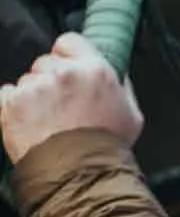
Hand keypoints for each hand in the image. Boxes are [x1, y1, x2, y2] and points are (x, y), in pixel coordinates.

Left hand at [0, 32, 143, 164]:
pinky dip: (14, 107)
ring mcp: (35, 87)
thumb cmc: (108, 149)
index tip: (69, 68)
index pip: (69, 41)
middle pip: (46, 62)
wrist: (80, 175)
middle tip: (63, 105)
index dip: (68, 55)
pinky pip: (7, 94)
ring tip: (49, 121)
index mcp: (95, 70)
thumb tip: (116, 75)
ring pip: (28, 80)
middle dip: (51, 80)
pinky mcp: (12, 103)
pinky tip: (32, 124)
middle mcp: (63, 73)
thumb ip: (122, 89)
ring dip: (34, 96)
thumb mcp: (132, 116)